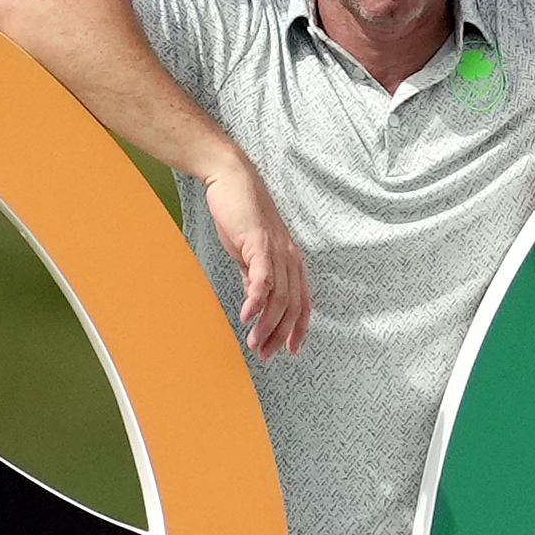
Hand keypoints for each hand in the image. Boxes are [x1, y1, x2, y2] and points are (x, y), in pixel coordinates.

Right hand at [202, 155, 312, 353]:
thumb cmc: (241, 215)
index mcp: (290, 261)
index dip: (298, 329)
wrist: (232, 180)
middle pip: (292, 306)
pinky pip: (263, 279)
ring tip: (254, 343)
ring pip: (280, 298)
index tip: (290, 350)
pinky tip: (246, 317)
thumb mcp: (250, 252)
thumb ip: (255, 276)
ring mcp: (277, 251)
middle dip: (280, 335)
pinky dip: (256, 301)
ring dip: (267, 325)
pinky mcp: (260, 244)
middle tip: (265, 354)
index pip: (302, 302)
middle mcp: (290, 258)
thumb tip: (256, 302)